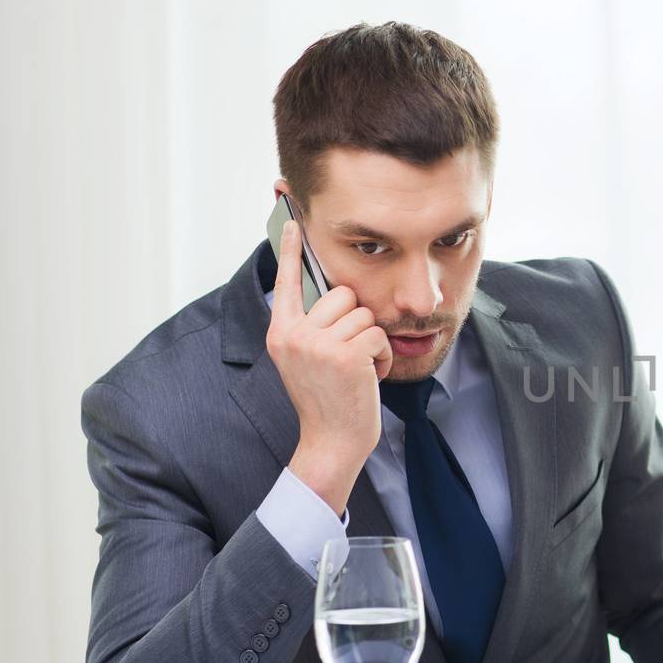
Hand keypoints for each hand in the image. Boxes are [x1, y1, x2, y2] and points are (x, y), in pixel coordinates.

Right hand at [266, 219, 391, 510]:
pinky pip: (378, 335)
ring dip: (372, 342)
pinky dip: (382, 357)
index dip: (292, 250)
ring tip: (359, 369)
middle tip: (351, 354)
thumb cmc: (326, 399)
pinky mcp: (345, 356)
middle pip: (342, 295)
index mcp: (281, 333)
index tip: (293, 221)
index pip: (286, 283)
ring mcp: (318, 345)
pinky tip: (369, 377)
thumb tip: (334, 294)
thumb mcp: (305, 359)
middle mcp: (294, 335)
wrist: (332, 441)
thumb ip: (312, 327)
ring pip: (365, 315)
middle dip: (357, 321)